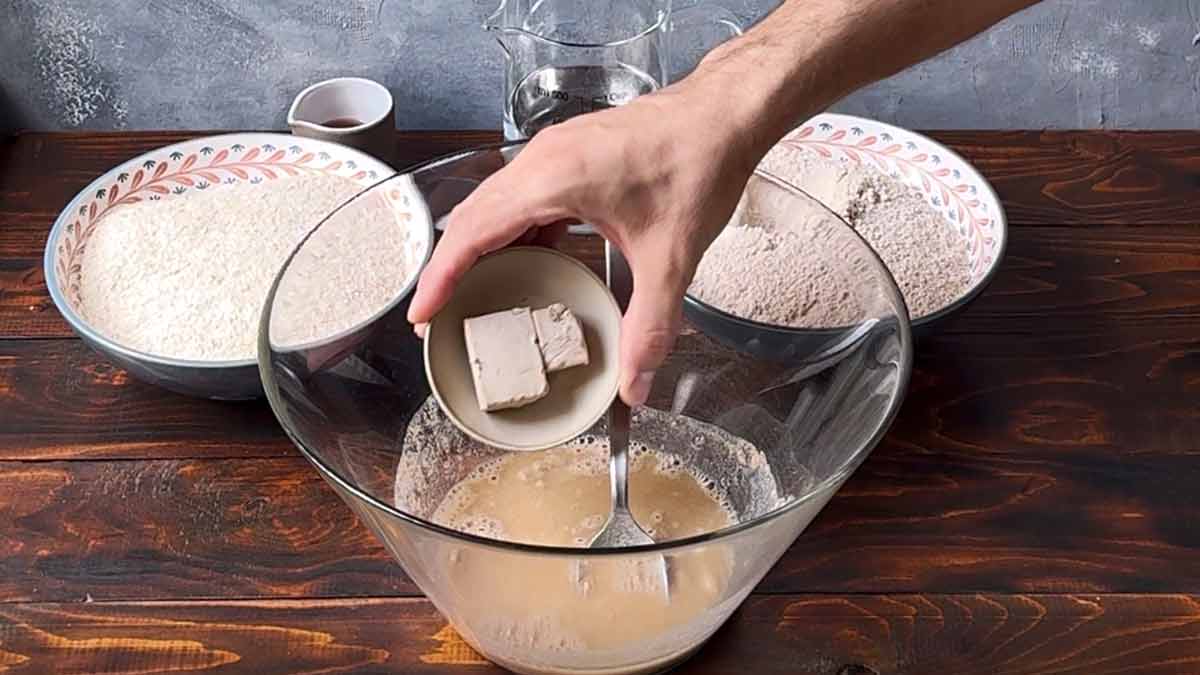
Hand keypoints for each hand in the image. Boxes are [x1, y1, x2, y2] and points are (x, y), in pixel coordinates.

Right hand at [407, 73, 758, 405]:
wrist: (724, 114)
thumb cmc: (698, 164)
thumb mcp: (672, 257)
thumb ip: (650, 325)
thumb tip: (634, 382)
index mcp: (552, 179)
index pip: (473, 232)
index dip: (440, 277)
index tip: (421, 316)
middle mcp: (542, 160)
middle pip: (473, 218)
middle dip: (451, 269)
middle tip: (439, 318)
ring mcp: (555, 153)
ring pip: (496, 205)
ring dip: (480, 250)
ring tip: (473, 296)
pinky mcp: (571, 155)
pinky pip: (523, 196)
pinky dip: (514, 232)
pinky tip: (527, 262)